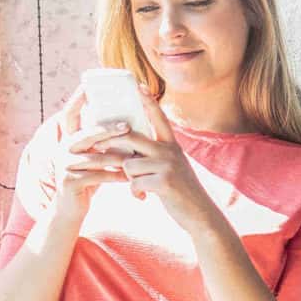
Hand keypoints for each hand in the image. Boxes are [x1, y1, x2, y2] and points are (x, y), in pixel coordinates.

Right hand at [47, 85, 130, 218]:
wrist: (71, 208)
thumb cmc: (88, 179)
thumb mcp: (93, 157)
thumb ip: (102, 142)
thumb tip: (126, 121)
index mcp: (69, 140)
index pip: (70, 115)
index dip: (76, 100)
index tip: (87, 86)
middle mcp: (63, 149)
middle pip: (85, 135)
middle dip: (106, 130)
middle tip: (126, 126)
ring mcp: (64, 166)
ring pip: (94, 157)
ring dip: (116, 156)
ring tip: (134, 155)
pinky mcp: (69, 182)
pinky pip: (96, 176)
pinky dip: (114, 176)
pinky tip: (128, 177)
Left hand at [107, 95, 215, 223]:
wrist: (200, 214)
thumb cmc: (180, 191)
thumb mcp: (172, 167)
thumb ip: (154, 154)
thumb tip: (128, 148)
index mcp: (172, 145)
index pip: (158, 118)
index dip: (148, 101)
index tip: (138, 85)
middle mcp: (170, 151)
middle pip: (131, 137)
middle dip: (112, 144)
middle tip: (99, 147)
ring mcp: (168, 165)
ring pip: (129, 164)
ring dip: (129, 178)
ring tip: (140, 186)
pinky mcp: (165, 182)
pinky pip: (134, 183)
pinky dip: (135, 192)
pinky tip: (143, 197)